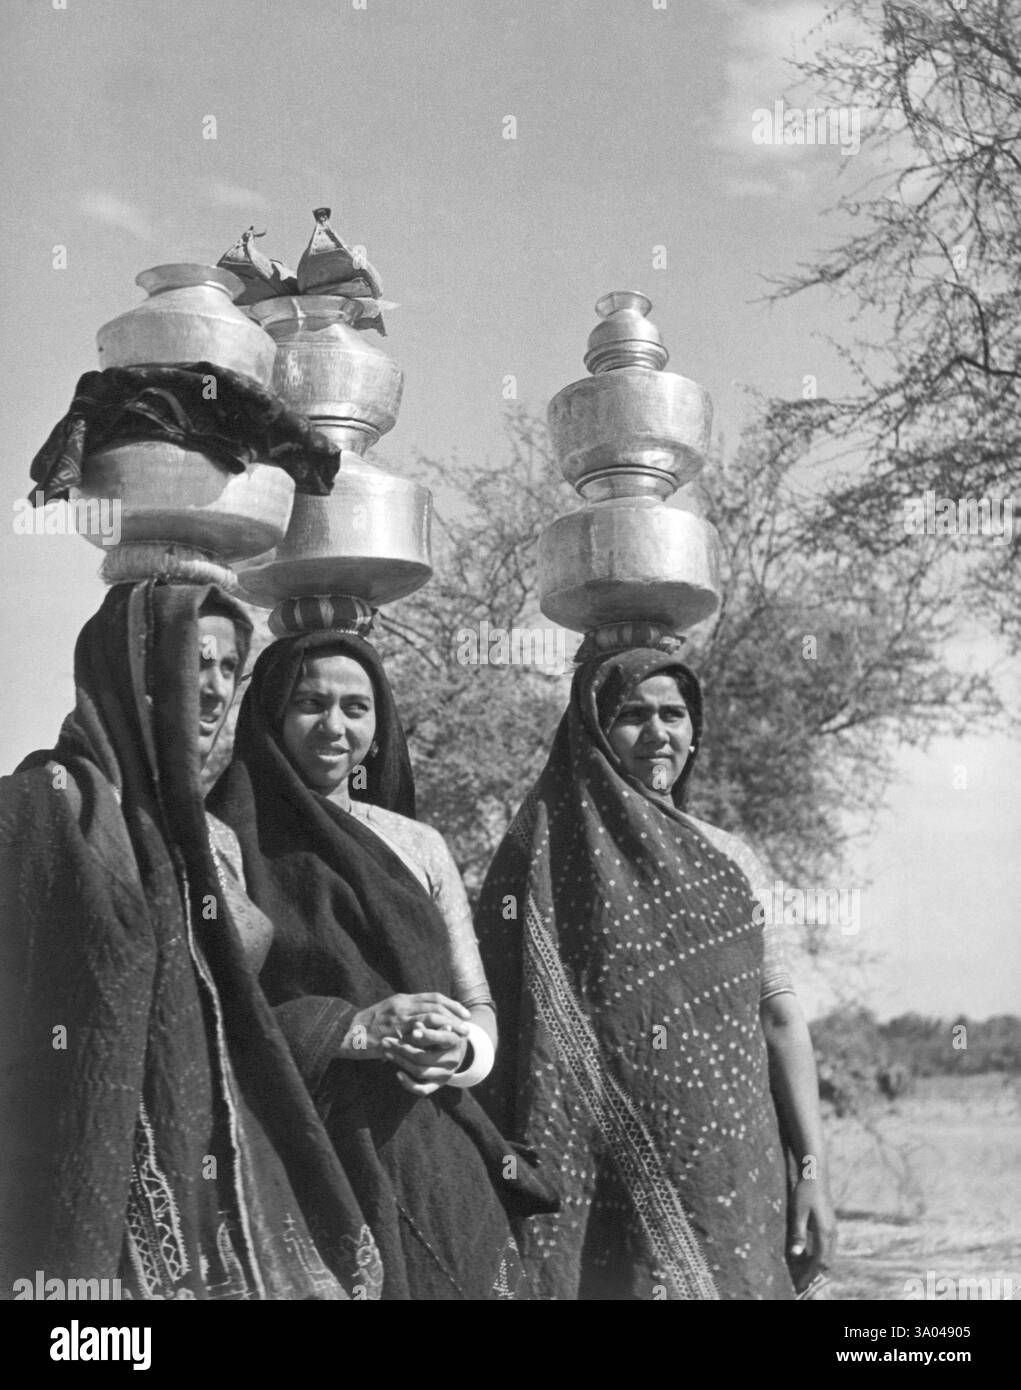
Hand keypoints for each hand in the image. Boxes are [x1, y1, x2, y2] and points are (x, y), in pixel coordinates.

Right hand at [340, 993, 469, 1061]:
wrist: (346, 1032)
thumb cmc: (368, 1024)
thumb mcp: (388, 1011)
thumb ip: (405, 1011)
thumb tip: (423, 1017)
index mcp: (402, 999)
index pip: (433, 997)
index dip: (451, 1004)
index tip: (464, 1012)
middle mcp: (402, 1006)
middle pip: (435, 1006)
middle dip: (454, 1014)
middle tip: (467, 1025)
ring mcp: (397, 1019)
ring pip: (430, 1017)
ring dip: (448, 1025)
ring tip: (460, 1034)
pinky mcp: (393, 1034)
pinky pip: (417, 1035)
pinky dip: (433, 1037)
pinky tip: (442, 1044)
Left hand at [383, 1028, 468, 1096]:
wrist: (453, 1052)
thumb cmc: (442, 1033)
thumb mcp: (438, 1027)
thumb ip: (427, 1026)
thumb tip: (416, 1025)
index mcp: (454, 1041)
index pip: (443, 1038)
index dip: (428, 1036)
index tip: (413, 1032)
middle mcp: (452, 1060)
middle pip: (423, 1056)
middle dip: (401, 1048)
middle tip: (386, 1040)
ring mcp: (446, 1074)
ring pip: (419, 1071)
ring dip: (400, 1062)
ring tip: (386, 1052)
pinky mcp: (438, 1085)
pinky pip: (422, 1090)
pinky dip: (408, 1083)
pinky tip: (397, 1073)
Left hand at [787, 1177, 837, 1292]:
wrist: (815, 1174)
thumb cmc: (805, 1192)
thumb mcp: (798, 1212)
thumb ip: (799, 1234)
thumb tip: (797, 1254)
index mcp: (825, 1232)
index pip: (819, 1261)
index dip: (810, 1274)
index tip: (801, 1284)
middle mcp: (832, 1233)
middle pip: (827, 1262)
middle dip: (815, 1274)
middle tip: (802, 1282)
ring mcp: (833, 1228)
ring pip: (829, 1255)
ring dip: (818, 1266)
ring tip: (805, 1273)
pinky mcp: (830, 1224)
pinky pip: (828, 1247)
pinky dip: (821, 1256)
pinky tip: (810, 1257)